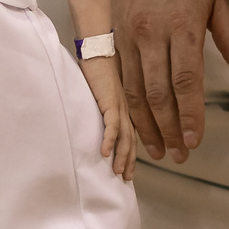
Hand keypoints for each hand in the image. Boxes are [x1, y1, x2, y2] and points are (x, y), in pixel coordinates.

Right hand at [77, 55, 137, 180]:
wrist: (97, 49)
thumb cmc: (97, 68)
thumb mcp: (103, 93)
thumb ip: (104, 107)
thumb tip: (96, 120)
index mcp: (125, 107)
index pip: (131, 135)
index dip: (130, 154)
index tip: (128, 170)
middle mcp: (126, 108)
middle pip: (131, 140)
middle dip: (129, 160)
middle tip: (126, 179)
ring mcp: (119, 105)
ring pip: (125, 136)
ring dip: (122, 156)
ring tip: (119, 173)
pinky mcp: (109, 100)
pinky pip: (111, 124)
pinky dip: (109, 140)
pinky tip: (105, 153)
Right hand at [114, 0, 228, 163]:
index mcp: (181, 23)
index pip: (185, 81)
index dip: (190, 115)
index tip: (195, 141)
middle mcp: (150, 32)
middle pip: (157, 93)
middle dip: (168, 129)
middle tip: (178, 156)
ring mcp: (127, 33)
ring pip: (134, 89)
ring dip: (146, 123)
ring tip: (157, 149)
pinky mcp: (113, 32)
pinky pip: (119, 76)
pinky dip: (127, 104)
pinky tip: (135, 122)